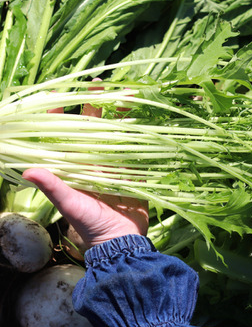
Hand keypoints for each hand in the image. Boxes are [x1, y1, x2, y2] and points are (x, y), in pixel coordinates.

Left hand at [22, 79, 148, 247]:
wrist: (121, 242)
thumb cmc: (92, 226)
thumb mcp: (72, 206)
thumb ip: (54, 187)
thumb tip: (28, 170)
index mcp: (76, 167)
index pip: (65, 135)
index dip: (59, 115)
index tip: (58, 94)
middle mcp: (95, 163)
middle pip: (93, 128)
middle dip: (95, 106)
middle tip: (97, 84)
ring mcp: (116, 166)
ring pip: (117, 135)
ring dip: (122, 116)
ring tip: (126, 95)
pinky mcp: (135, 173)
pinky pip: (139, 150)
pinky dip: (143, 135)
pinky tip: (146, 120)